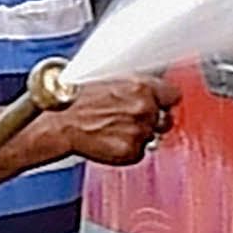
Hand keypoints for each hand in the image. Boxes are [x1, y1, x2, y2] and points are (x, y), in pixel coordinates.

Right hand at [52, 72, 178, 166]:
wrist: (59, 123)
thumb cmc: (77, 100)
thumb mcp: (110, 79)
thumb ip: (137, 84)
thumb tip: (152, 87)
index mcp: (142, 86)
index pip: (173, 95)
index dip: (163, 100)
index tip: (159, 104)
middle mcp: (144, 108)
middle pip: (167, 118)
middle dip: (153, 120)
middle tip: (131, 119)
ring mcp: (139, 131)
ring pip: (152, 137)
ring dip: (139, 135)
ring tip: (114, 129)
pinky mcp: (131, 151)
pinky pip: (138, 153)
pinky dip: (127, 150)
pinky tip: (110, 140)